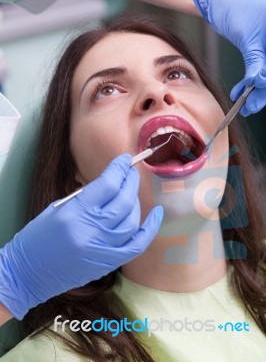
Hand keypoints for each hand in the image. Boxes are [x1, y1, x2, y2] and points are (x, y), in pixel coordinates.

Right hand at [0, 154, 162, 319]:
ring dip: (136, 202)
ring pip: (131, 220)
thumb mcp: (59, 208)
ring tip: (131, 191)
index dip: (118, 169)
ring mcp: (102, 249)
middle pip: (123, 200)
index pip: (107, 184)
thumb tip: (110, 183)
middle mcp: (91, 230)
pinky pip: (137, 245)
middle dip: (130, 181)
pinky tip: (156, 213)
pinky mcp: (108, 263)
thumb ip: (86, 196)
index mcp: (75, 213)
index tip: (124, 160)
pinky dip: (149, 229)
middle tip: (130, 172)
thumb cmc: (39, 236)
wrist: (29, 273)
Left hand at [193, 0, 265, 115]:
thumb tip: (259, 83)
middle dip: (263, 91)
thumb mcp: (248, 38)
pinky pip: (259, 68)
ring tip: (242, 104)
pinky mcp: (261, 48)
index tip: (259, 94)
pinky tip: (238, 91)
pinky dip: (249, 80)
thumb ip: (256, 61)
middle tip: (249, 107)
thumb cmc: (236, 7)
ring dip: (255, 90)